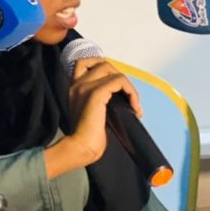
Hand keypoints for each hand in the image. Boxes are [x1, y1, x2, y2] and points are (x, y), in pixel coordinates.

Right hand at [44, 58, 141, 177]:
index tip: (118, 84)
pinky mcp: (96, 93)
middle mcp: (77, 84)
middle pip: (104, 64)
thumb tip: (121, 95)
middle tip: (128, 97)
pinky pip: (120, 82)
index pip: (86, 62)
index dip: (105, 67)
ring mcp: (85, 87)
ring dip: (129, 87)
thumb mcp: (93, 111)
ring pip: (114, 72)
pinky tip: (134, 108)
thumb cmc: (88, 136)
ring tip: (133, 104)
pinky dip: (132, 93)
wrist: (81, 147)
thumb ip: (100, 99)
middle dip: (120, 78)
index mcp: (75, 87)